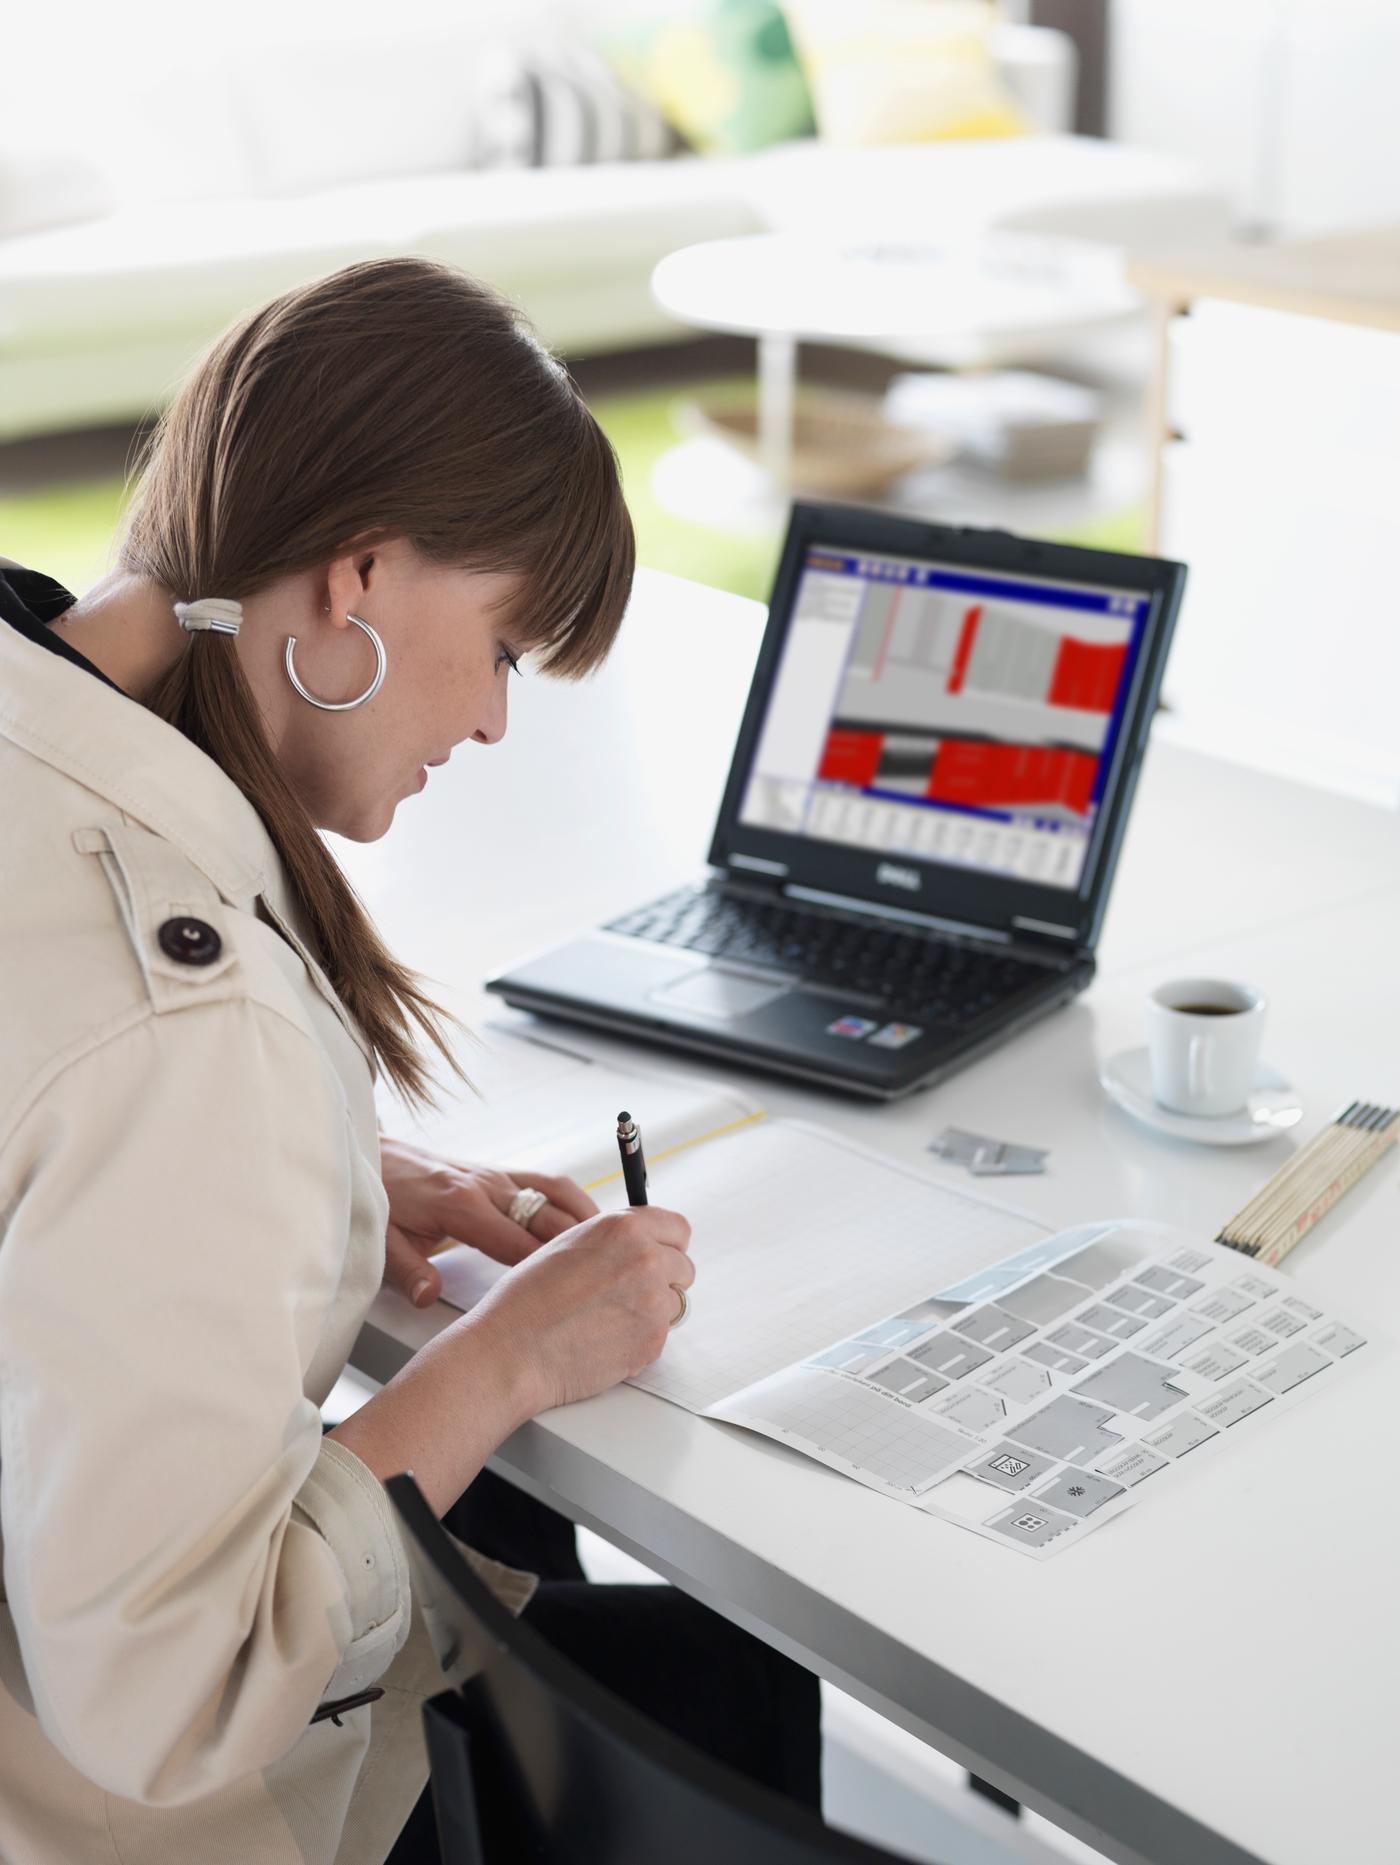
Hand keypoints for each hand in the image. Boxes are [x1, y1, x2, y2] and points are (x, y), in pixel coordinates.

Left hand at [378, 1133, 599, 1307]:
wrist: (371, 1153)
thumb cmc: (379, 1197)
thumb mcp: (382, 1238)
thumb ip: (407, 1269)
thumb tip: (428, 1297)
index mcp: (460, 1204)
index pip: (516, 1242)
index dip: (547, 1269)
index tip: (576, 1292)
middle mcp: (486, 1185)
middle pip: (548, 1215)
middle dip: (583, 1244)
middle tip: (614, 1272)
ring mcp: (496, 1175)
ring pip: (557, 1192)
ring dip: (588, 1217)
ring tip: (617, 1248)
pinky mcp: (498, 1173)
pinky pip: (547, 1183)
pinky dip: (574, 1201)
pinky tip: (590, 1223)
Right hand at [469, 1205, 694, 1412]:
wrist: (512, 1351)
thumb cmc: (527, 1300)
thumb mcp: (568, 1245)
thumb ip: (612, 1242)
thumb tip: (640, 1248)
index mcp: (623, 1228)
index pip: (678, 1229)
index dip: (667, 1245)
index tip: (659, 1256)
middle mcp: (646, 1259)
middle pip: (683, 1268)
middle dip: (663, 1281)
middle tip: (628, 1296)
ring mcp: (653, 1301)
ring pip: (674, 1304)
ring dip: (651, 1312)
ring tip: (607, 1321)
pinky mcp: (653, 1341)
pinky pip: (660, 1337)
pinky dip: (640, 1341)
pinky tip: (603, 1341)